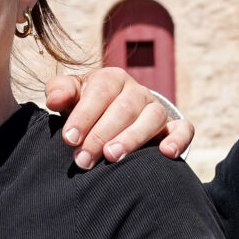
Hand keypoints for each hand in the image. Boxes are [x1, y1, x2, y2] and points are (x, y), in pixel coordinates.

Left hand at [42, 69, 194, 167]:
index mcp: (111, 79)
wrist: (111, 118)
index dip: (84, 115)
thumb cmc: (85, 108)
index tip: (69, 139)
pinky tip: (166, 153)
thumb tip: (54, 99)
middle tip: (83, 159)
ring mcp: (156, 109)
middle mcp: (137, 91)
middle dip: (101, 134)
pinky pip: (183, 129)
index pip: (100, 92)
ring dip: (132, 138)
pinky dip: (178, 140)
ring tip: (112, 157)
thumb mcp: (70, 97)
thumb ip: (59, 92)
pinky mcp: (173, 127)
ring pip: (152, 118)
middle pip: (124, 108)